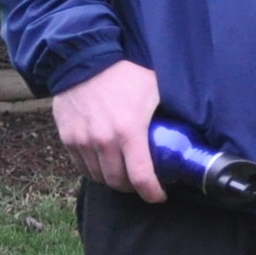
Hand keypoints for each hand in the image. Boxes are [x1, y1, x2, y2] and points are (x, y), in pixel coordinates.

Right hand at [52, 59, 163, 201]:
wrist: (84, 59)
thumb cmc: (123, 73)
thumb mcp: (154, 90)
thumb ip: (166, 113)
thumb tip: (187, 129)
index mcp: (129, 131)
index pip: (141, 178)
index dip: (152, 193)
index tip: (159, 195)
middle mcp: (103, 141)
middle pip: (118, 182)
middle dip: (133, 187)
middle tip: (141, 182)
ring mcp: (82, 141)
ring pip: (98, 177)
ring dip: (112, 179)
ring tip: (122, 173)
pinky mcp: (67, 138)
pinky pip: (81, 166)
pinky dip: (93, 170)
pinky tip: (103, 164)